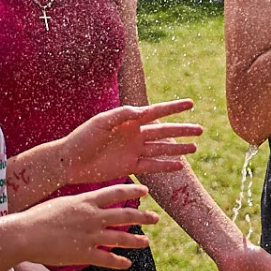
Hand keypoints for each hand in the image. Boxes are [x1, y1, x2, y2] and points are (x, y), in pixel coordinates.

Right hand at [14, 183, 156, 268]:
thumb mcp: (62, 203)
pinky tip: (127, 264)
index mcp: (86, 201)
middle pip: (124, 215)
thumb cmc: (38, 217)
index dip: (133, 191)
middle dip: (143, 216)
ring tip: (146, 242)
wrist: (24, 234)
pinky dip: (119, 262)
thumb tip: (87, 203)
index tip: (145, 191)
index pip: (116, 192)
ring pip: (120, 238)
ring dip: (135, 240)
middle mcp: (92, 216)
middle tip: (156, 218)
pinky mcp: (83, 253)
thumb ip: (79, 204)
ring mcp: (89, 235)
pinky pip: (107, 258)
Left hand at [60, 100, 202, 184]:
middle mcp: (134, 135)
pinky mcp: (129, 166)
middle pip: (164, 131)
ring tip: (195, 147)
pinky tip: (179, 165)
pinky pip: (151, 166)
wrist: (69, 162)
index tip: (191, 104)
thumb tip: (143, 111)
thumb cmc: (82, 138)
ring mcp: (133, 151)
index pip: (156, 112)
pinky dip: (165, 166)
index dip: (174, 108)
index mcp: (129, 120)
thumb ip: (122, 114)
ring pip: (161, 149)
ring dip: (178, 148)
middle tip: (201, 129)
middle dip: (182, 130)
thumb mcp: (101, 122)